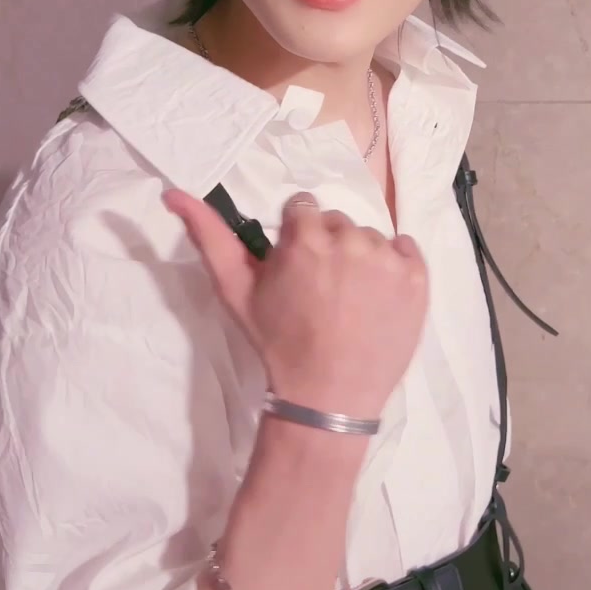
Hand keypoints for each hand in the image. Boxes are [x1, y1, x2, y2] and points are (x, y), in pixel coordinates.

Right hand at [163, 189, 429, 421]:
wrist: (328, 396)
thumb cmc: (277, 344)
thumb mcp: (235, 291)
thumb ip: (208, 236)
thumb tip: (172, 193)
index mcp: (305, 238)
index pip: (302, 209)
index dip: (296, 239)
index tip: (297, 270)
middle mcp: (350, 239)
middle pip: (337, 222)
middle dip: (327, 246)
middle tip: (321, 290)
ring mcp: (388, 259)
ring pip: (370, 236)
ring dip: (360, 258)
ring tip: (349, 300)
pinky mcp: (418, 278)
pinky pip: (405, 250)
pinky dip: (394, 267)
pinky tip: (377, 298)